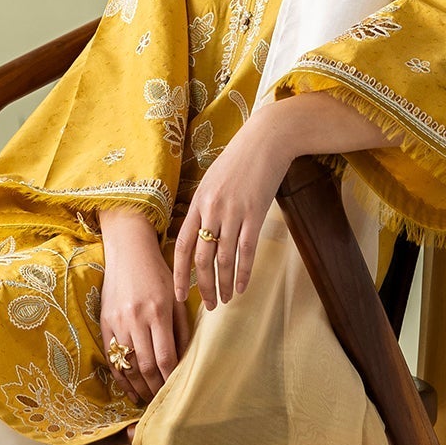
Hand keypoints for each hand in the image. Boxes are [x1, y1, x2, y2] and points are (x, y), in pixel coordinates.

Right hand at [98, 211, 192, 406]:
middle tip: (163, 401)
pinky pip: (111, 358)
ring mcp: (117, 322)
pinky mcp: (104, 323)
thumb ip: (181, 329)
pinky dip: (121, 378)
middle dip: (155, 388)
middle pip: (145, 365)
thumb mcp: (176, 297)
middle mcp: (135, 319)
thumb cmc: (157, 273)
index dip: (171, 379)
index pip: (165, 356)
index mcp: (157, 312)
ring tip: (149, 399)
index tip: (177, 391)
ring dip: (139, 387)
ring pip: (127, 365)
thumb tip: (184, 360)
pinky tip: (130, 390)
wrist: (127, 252)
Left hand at [173, 105, 291, 309]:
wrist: (266, 139)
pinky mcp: (255, 213)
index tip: (179, 294)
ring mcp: (233, 212)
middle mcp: (211, 210)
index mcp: (197, 202)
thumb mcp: (213, 180)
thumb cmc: (240, 159)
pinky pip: (246, 250)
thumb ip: (204, 205)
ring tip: (225, 300)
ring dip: (224, 284)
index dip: (179, 273)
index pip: (182, 245)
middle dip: (203, 286)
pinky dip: (243, 272)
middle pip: (201, 258)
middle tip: (207, 305)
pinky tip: (242, 287)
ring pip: (224, 259)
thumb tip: (200, 232)